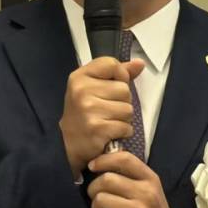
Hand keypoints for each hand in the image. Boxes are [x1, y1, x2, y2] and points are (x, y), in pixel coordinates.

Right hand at [59, 57, 144, 177]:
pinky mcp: (97, 129)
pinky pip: (126, 127)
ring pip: (128, 109)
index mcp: (79, 77)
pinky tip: (109, 133)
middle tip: (106, 110)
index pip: (112, 65)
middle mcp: (82, 91)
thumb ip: (117, 73)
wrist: (67, 144)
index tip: (111, 87)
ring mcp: (89, 110)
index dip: (120, 76)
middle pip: (124, 89)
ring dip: (123, 118)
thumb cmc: (84, 112)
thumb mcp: (93, 87)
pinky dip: (122, 132)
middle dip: (122, 102)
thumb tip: (140, 63)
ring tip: (108, 121)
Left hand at [86, 151, 186, 207]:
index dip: (104, 160)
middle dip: (94, 187)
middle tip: (96, 195)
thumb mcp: (152, 190)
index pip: (125, 159)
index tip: (93, 166)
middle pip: (106, 179)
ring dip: (94, 206)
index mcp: (151, 179)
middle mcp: (145, 193)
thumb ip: (132, 176)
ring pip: (99, 200)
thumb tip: (103, 162)